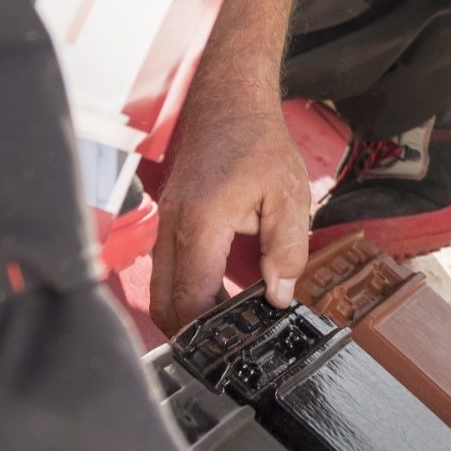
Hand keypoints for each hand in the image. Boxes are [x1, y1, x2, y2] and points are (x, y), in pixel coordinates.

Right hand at [149, 95, 314, 333]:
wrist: (228, 103)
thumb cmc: (258, 143)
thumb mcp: (288, 194)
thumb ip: (286, 250)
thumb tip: (279, 297)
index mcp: (201, 224)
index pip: (190, 299)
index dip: (208, 332)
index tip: (234, 346)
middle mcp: (172, 228)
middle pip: (164, 303)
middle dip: (190, 333)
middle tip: (226, 347)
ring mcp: (164, 224)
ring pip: (162, 288)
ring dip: (187, 312)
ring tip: (227, 327)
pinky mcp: (168, 222)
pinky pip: (167, 269)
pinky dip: (185, 290)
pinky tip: (217, 296)